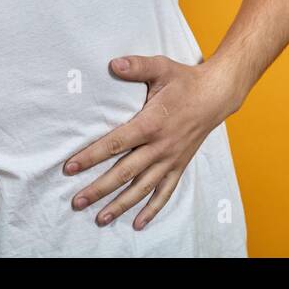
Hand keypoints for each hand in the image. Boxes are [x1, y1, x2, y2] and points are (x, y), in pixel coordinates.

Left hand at [62, 55, 236, 230]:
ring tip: (100, 219)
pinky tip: (138, 224)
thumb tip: (113, 64)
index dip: (91, 156)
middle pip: (124, 173)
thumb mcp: (161, 67)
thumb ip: (136, 66)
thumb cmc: (186, 80)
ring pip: (142, 188)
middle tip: (77, 201)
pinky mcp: (179, 165)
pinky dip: (152, 209)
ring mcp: (171, 159)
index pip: (115, 144)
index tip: (70, 167)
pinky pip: (165, 192)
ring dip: (120, 205)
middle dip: (99, 189)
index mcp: (151, 124)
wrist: (217, 94)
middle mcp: (160, 147)